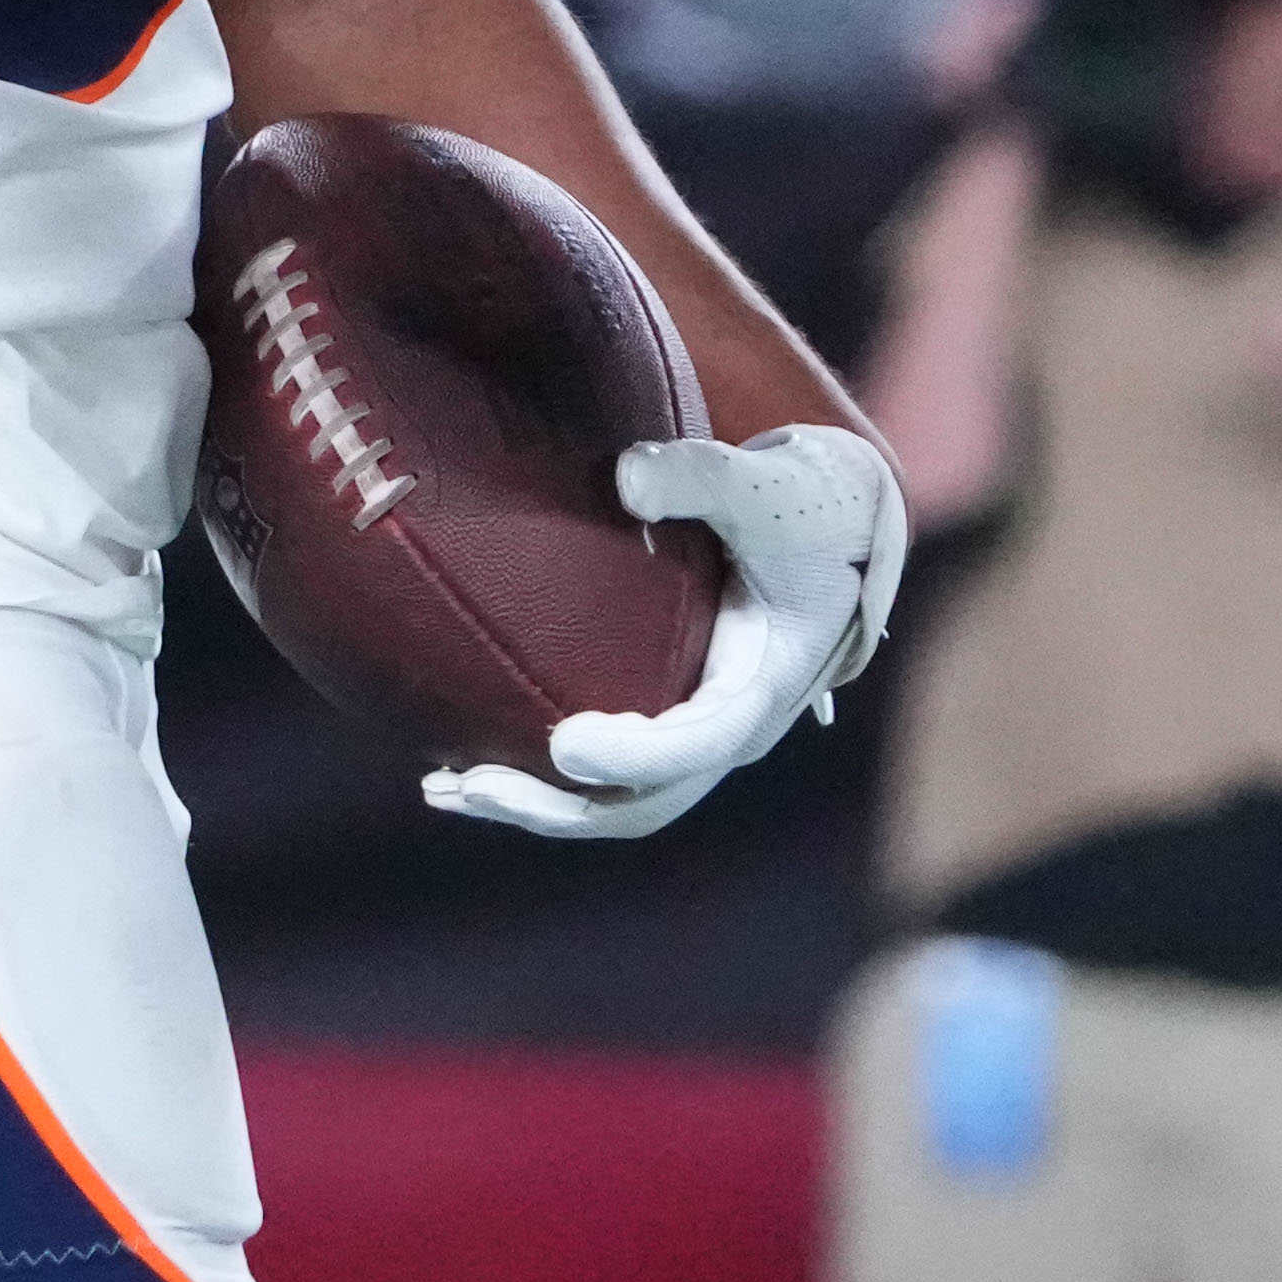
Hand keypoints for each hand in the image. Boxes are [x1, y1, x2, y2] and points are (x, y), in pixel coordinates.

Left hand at [420, 421, 907, 840]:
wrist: (838, 520)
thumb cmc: (806, 502)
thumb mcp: (766, 482)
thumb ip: (702, 475)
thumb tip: (625, 476)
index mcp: (764, 685)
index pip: (699, 743)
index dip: (634, 757)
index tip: (566, 743)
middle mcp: (731, 727)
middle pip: (643, 803)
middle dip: (554, 805)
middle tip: (469, 783)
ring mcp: (699, 731)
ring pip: (617, 804)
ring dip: (534, 805)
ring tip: (444, 787)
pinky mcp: (672, 716)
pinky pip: (608, 774)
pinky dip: (544, 778)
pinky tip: (469, 763)